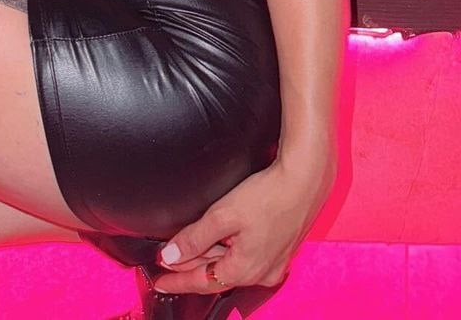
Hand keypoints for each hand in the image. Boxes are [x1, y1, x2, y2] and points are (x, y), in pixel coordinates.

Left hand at [149, 155, 335, 294]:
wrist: (304, 182)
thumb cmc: (268, 196)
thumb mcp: (223, 216)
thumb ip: (194, 239)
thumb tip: (170, 256)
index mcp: (245, 270)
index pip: (201, 282)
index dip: (176, 280)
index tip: (158, 280)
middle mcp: (261, 274)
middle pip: (216, 275)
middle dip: (189, 269)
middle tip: (166, 265)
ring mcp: (272, 264)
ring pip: (231, 266)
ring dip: (207, 260)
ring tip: (184, 254)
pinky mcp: (279, 250)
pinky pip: (245, 258)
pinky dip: (226, 253)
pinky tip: (216, 243)